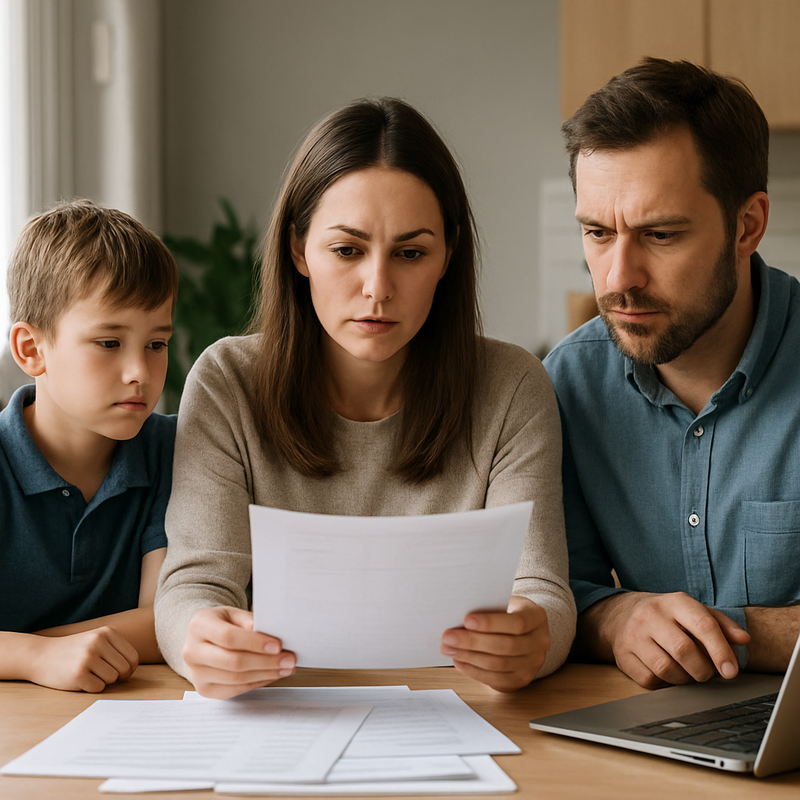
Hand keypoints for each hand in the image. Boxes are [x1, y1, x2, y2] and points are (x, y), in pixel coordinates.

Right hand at [28, 627, 138, 691]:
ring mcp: (87, 658)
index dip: (129, 669)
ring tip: (89, 673)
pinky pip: (98, 688)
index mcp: (107, 632)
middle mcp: (98, 642)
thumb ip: (116, 650)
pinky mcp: (78, 674)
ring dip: (103, 681)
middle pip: (124, 669)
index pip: (133, 657)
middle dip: (116, 676)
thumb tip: (132, 670)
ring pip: (112, 679)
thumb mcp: (96, 640)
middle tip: (101, 674)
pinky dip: (91, 687)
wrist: (40, 655)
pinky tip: (80, 679)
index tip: (120, 672)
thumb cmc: (73, 651)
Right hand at [182, 606, 295, 698]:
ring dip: (266, 674)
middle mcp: (192, 651)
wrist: (202, 638)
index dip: (255, 643)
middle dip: (266, 662)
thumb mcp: (233, 613)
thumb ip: (249, 621)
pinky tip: (272, 674)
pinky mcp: (204, 689)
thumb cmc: (222, 623)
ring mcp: (196, 673)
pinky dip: (257, 683)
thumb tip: (269, 634)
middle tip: (289, 659)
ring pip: (236, 678)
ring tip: (286, 667)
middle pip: (233, 662)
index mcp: (199, 625)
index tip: (278, 645)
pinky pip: (235, 690)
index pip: (228, 637)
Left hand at [440, 596, 548, 690]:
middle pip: (506, 646)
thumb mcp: (503, 602)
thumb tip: (457, 614)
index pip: (517, 622)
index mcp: (537, 617)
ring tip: (448, 648)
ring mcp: (533, 664)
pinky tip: (458, 661)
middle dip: (473, 642)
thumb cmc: (508, 612)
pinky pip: (495, 679)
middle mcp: (539, 642)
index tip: (466, 620)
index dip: (491, 623)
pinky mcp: (521, 679)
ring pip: (498, 664)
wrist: (524, 630)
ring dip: (469, 657)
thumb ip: (488, 607)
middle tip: (448, 636)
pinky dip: (473, 671)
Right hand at [586, 591, 750, 688]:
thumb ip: (721, 624)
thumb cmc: (667, 616)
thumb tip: (744, 639)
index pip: (703, 625)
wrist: (621, 614)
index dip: (721, 651)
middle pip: (684, 651)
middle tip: (707, 673)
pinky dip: (664, 683)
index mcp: (674, 602)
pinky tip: (667, 674)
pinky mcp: (622, 655)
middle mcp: (650, 615)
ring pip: (666, 669)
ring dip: (684, 679)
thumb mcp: (693, 611)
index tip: (731, 671)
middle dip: (703, 670)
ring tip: (687, 673)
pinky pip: (649, 679)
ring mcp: (633, 635)